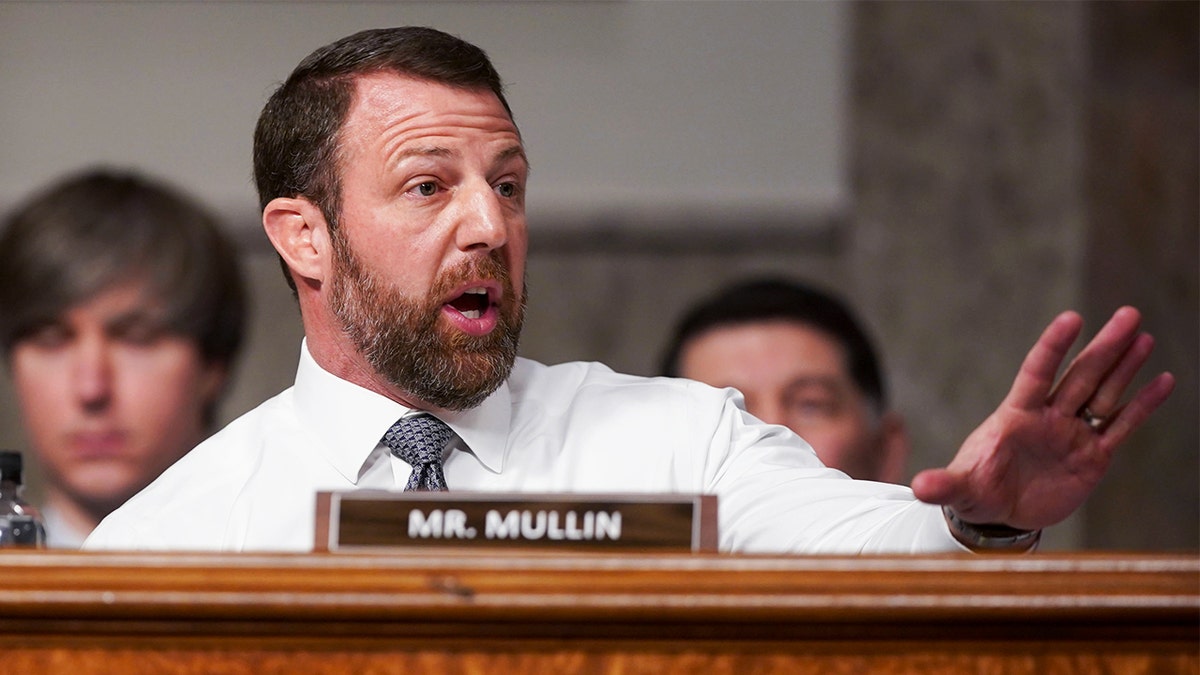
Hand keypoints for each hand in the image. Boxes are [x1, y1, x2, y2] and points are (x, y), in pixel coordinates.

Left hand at [910, 307, 1174, 530]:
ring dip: (1125, 367)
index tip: (1072, 318)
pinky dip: (1142, 406)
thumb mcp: (959, 488)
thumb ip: (943, 484)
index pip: (1037, 372)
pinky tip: (1162, 381)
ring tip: (1143, 337)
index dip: (1053, 347)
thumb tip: (919, 486)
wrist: (998, 515)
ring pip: (1103, 394)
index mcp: (1015, 415)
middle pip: (1080, 375)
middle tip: (1129, 313)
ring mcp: (1072, 434)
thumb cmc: (975, 491)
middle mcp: (1048, 417)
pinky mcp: (1093, 457)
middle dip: (1104, 346)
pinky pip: (1121, 427)